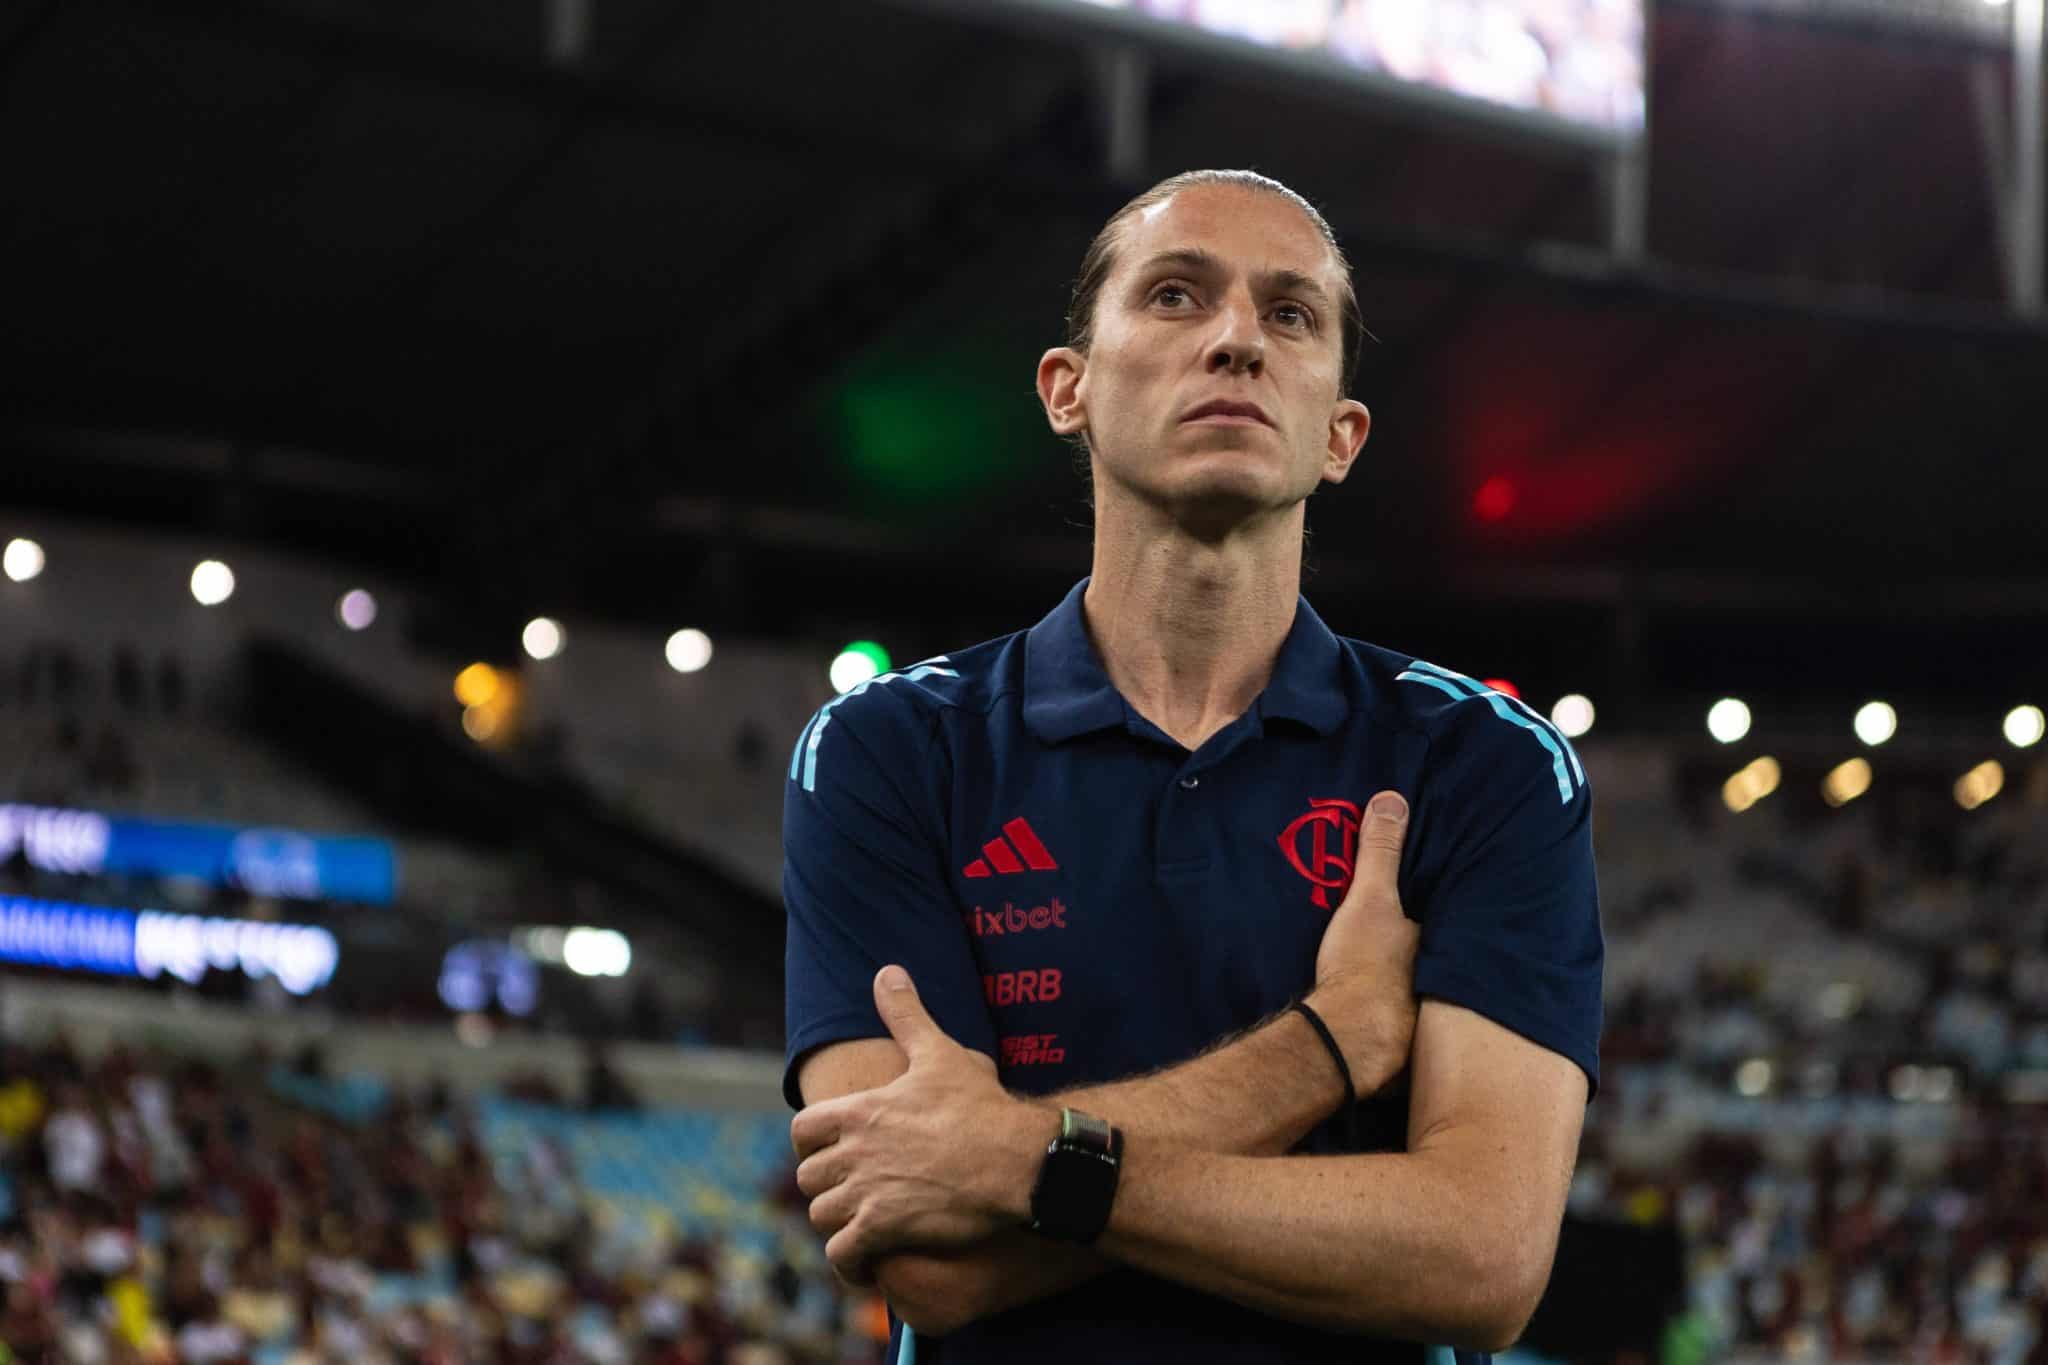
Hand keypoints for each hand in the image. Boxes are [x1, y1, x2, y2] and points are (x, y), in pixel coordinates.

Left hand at [790, 966, 1052, 1286]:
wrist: (1016, 1161)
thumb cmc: (980, 1107)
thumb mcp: (941, 1052)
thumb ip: (907, 1014)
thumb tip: (887, 971)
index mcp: (861, 1111)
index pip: (802, 1129)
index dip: (812, 1142)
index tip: (833, 1149)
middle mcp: (855, 1152)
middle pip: (808, 1175)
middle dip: (827, 1183)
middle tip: (853, 1188)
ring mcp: (867, 1193)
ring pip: (822, 1215)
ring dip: (838, 1221)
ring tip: (861, 1223)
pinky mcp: (883, 1230)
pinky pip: (842, 1255)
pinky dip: (848, 1262)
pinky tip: (867, 1261)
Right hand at [1308, 790, 1418, 1093]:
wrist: (1347, 1042)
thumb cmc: (1364, 968)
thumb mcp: (1369, 900)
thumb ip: (1380, 852)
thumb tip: (1391, 799)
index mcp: (1441, 947)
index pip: (1450, 923)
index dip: (1442, 915)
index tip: (1436, 906)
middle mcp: (1444, 985)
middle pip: (1443, 961)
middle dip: (1435, 955)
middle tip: (1414, 946)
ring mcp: (1426, 1021)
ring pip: (1428, 998)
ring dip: (1417, 992)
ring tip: (1399, 982)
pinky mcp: (1403, 1051)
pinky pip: (1402, 1028)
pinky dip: (1397, 1024)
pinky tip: (1381, 1023)